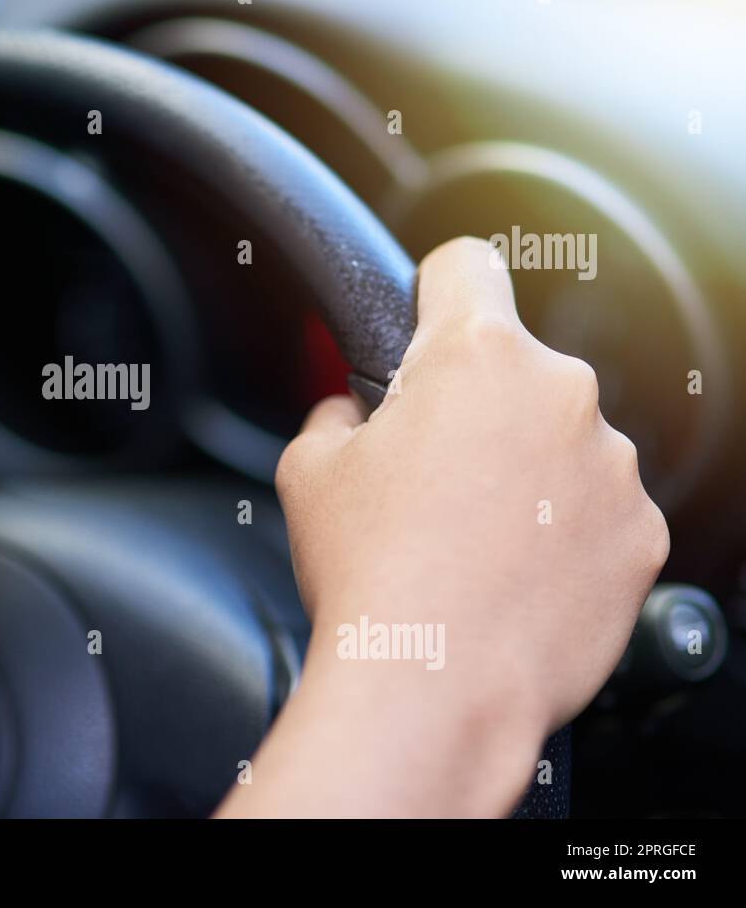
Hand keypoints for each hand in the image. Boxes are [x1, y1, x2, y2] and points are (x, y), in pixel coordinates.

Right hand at [217, 236, 667, 817]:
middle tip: (428, 476)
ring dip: (524, 470)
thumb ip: (338, 413)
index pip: (466, 265)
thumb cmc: (370, 575)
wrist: (431, 688)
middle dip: (475, 406)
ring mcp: (613, 467)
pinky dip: (563, 530)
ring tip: (469, 540)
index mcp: (476, 357)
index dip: (434, 292)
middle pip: (515, 369)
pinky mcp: (643, 535)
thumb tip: (354, 414)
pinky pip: (599, 508)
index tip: (426, 324)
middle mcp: (561, 394)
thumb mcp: (309, 469)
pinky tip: (512, 575)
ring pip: (561, 440)